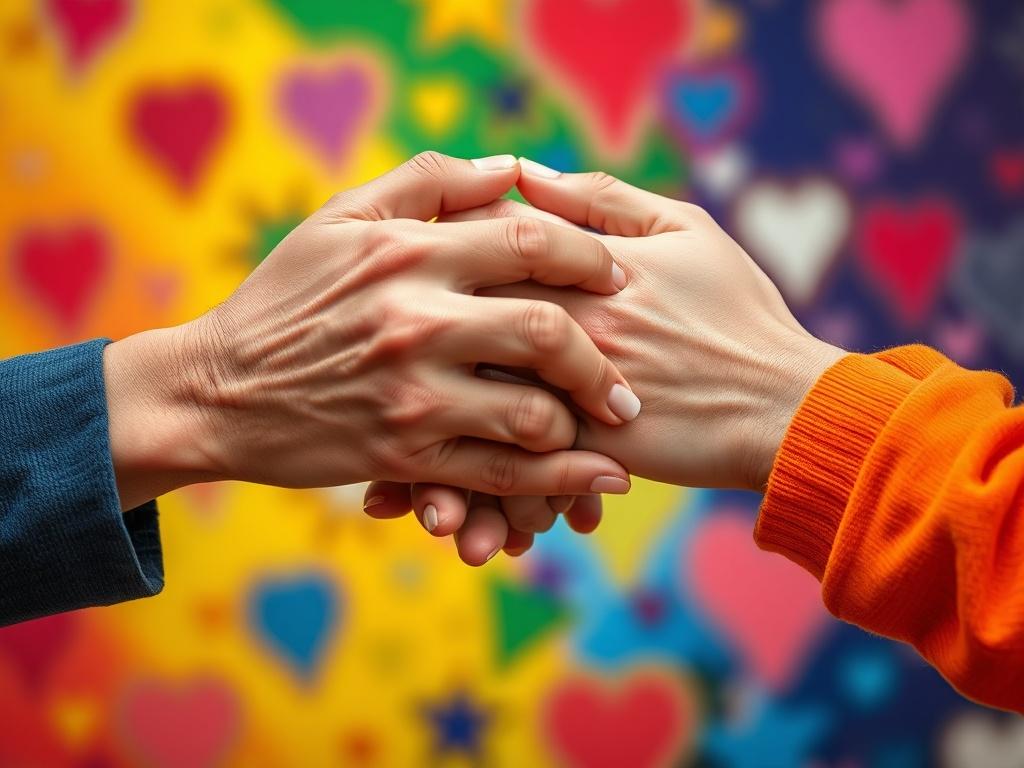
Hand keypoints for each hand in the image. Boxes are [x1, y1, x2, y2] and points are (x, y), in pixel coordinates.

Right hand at [102, 153, 639, 509]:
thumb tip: (512, 167)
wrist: (218, 392)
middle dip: (603, 352)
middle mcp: (415, 322)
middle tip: (630, 368)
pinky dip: (559, 479)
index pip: (530, 240)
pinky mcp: (404, 458)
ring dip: (586, 419)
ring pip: (532, 412)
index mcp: (407, 254)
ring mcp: (411, 396)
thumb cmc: (285, 298)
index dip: (590, 257)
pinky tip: (602, 479)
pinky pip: (500, 474)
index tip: (617, 276)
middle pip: (546, 329)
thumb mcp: (340, 220)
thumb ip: (428, 181)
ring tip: (612, 422)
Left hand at [368, 161, 844, 560]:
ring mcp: (572, 398)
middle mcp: (564, 334)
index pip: (480, 254)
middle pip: (457, 340)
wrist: (785, 405)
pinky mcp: (587, 456)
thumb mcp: (683, 230)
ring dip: (420, 447)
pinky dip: (462, 493)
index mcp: (579, 272)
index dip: (433, 262)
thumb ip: (598, 198)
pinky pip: (506, 476)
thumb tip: (523, 173)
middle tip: (364, 374)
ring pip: (468, 418)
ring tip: (386, 472)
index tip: (402, 279)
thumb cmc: (738, 311)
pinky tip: (423, 508)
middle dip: (405, 355)